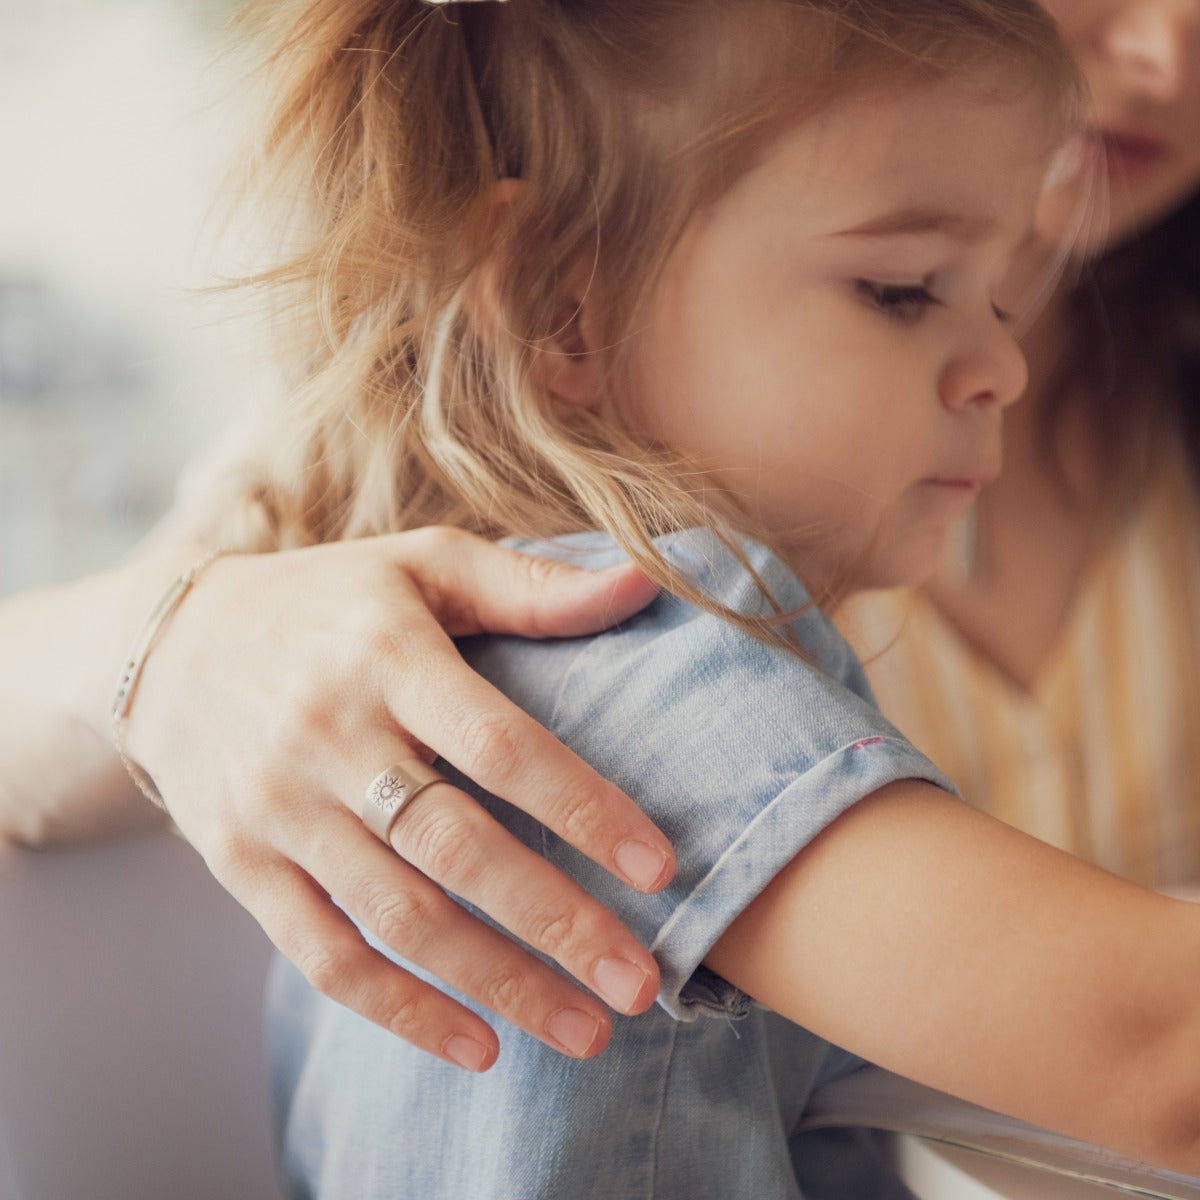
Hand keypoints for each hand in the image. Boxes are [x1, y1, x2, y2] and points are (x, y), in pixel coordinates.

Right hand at [123, 527, 672, 1068]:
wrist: (170, 644)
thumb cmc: (328, 601)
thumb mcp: (422, 563)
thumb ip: (529, 586)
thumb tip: (640, 583)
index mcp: (387, 655)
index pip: (497, 745)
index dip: (581, 808)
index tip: (659, 868)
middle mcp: (329, 736)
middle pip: (454, 848)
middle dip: (555, 923)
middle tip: (639, 983)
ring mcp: (278, 808)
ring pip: (398, 917)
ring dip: (497, 982)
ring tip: (585, 1030)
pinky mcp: (240, 865)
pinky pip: (323, 954)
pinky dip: (400, 1010)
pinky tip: (478, 1046)